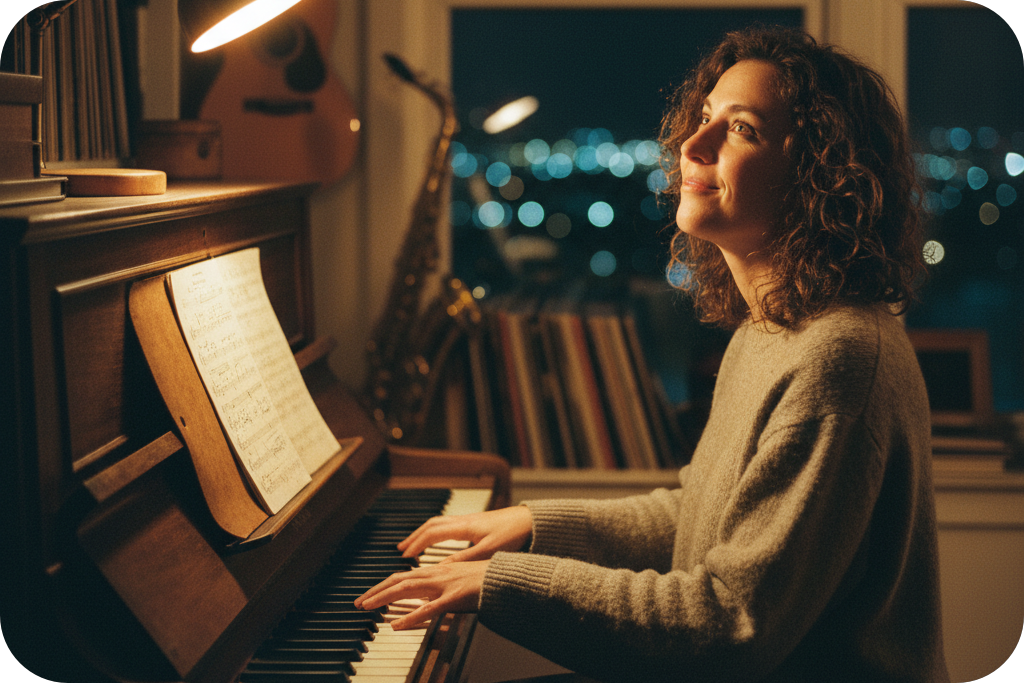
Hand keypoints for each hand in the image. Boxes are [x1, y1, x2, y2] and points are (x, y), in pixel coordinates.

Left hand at [354, 561, 489, 629]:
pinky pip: (428, 609)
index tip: (371, 594)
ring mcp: (445, 585)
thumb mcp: (461, 580)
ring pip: (407, 589)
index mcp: (439, 571)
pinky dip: (409, 616)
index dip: (385, 585)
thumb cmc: (489, 579)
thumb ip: (443, 587)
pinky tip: (395, 625)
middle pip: (399, 580)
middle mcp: (438, 574)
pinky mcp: (454, 598)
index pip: (405, 576)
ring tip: (367, 607)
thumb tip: (428, 598)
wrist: (509, 577)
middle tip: (359, 601)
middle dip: (376, 590)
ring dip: (383, 597)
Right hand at [397, 505, 532, 562]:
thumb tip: (440, 568)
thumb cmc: (515, 534)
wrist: (533, 520)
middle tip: (401, 549)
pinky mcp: (478, 523)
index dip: (416, 544)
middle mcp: (465, 520)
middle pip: (432, 525)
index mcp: (465, 526)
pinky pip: (450, 525)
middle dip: (415, 537)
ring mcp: (471, 520)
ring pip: (440, 523)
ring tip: (415, 545)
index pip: (432, 533)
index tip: (405, 556)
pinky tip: (440, 542)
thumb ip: (464, 560)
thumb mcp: (488, 552)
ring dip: (424, 534)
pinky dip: (438, 533)